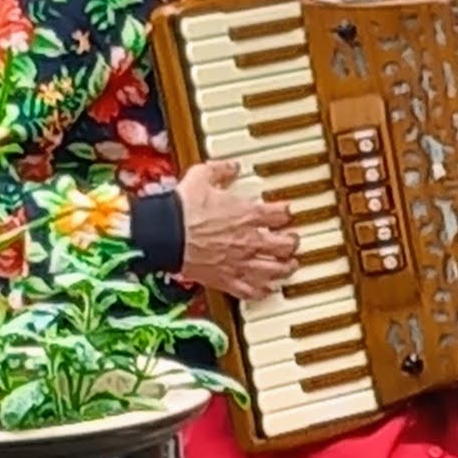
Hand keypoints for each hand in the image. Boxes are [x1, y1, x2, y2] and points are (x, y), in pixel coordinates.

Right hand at [175, 159, 298, 299]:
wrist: (164, 235)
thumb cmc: (182, 209)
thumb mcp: (200, 177)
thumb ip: (219, 171)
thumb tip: (230, 166)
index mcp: (247, 215)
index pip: (281, 214)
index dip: (287, 212)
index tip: (286, 212)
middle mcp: (250, 240)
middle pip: (286, 245)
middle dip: (292, 242)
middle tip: (292, 241)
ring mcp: (240, 262)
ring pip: (276, 270)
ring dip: (286, 268)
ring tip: (290, 266)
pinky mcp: (226, 280)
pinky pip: (252, 291)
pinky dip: (262, 291)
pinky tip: (266, 289)